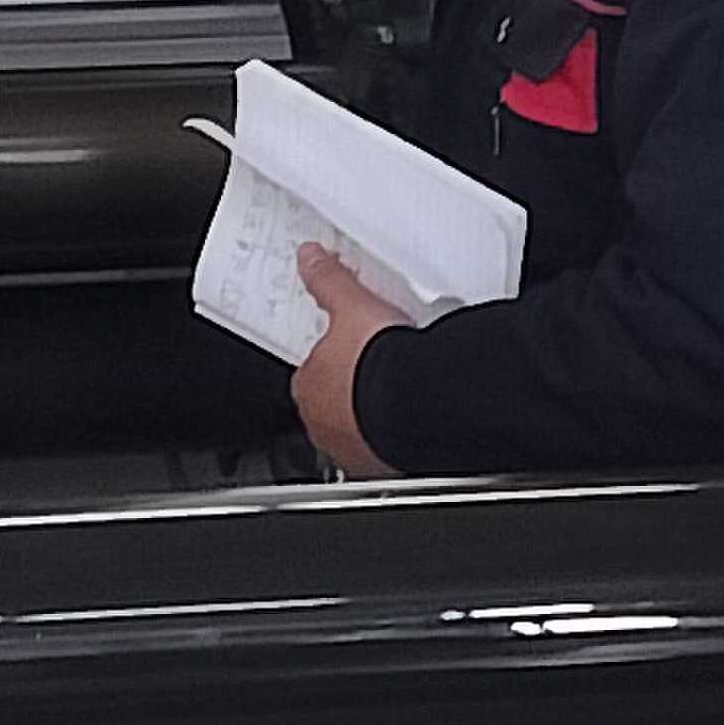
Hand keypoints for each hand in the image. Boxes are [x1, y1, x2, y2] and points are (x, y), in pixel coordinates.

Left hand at [293, 249, 403, 479]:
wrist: (416, 403)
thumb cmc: (377, 365)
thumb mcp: (352, 306)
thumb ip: (330, 282)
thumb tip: (311, 259)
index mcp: (308, 385)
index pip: (310, 370)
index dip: (331, 358)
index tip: (350, 351)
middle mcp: (323, 422)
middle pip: (333, 401)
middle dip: (352, 388)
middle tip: (376, 369)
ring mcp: (351, 447)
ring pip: (356, 429)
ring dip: (371, 416)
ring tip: (397, 395)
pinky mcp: (381, 465)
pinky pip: (382, 451)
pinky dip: (393, 438)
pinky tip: (409, 421)